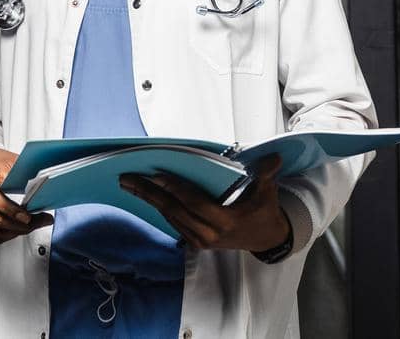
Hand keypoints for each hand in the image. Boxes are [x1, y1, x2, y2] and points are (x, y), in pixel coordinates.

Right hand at [0, 144, 52, 243]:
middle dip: (20, 225)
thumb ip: (22, 173)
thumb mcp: (7, 160)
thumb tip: (41, 185)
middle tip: (39, 221)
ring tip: (33, 225)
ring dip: (17, 232)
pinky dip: (8, 235)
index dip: (11, 210)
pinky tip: (19, 228)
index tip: (28, 216)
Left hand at [119, 155, 291, 253]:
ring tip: (129, 183)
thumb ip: (266, 175)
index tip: (156, 174)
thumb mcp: (267, 193)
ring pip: (169, 217)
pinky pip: (173, 222)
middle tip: (127, 178)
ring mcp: (200, 240)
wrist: (265, 239)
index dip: (175, 188)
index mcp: (225, 222)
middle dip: (149, 193)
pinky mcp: (195, 242)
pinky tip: (145, 195)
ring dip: (148, 200)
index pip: (194, 203)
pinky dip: (158, 207)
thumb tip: (272, 158)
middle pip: (174, 210)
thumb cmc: (264, 212)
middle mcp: (209, 234)